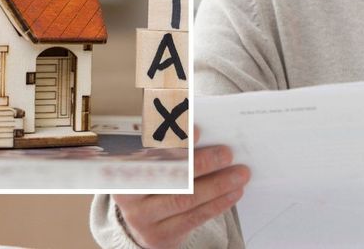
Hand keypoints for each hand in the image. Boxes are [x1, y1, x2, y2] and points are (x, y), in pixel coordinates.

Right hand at [114, 128, 250, 248]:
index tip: (197, 130)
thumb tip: (202, 128)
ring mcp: (142, 218)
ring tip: (240, 174)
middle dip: (202, 163)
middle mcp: (127, 194)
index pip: (149, 150)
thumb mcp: (156, 160)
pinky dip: (217, 204)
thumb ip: (173, 144)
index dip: (173, 140)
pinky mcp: (159, 235)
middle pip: (169, 176)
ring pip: (184, 199)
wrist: (147, 222)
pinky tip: (233, 193)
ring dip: (217, 185)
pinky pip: (193, 218)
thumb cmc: (158, 180)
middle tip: (227, 153)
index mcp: (123, 166)